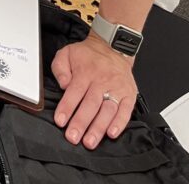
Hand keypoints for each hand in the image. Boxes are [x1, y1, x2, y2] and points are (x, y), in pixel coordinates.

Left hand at [51, 33, 137, 147]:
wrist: (113, 47)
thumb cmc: (88, 54)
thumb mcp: (67, 53)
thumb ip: (60, 68)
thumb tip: (63, 84)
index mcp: (85, 72)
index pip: (74, 92)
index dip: (67, 107)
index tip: (60, 121)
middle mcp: (101, 81)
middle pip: (90, 104)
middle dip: (81, 123)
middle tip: (73, 137)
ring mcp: (116, 89)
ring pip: (107, 110)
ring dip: (98, 128)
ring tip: (90, 141)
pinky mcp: (128, 95)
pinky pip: (125, 111)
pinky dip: (119, 123)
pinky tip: (111, 133)